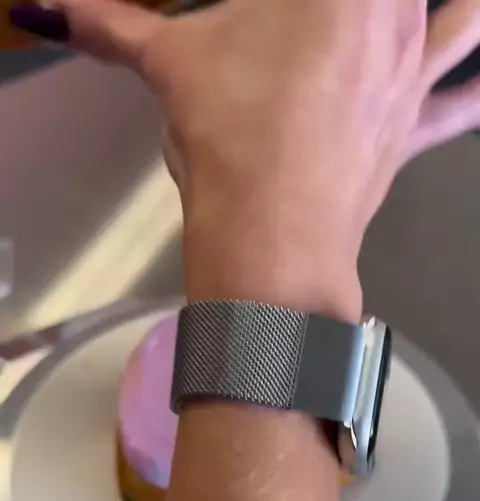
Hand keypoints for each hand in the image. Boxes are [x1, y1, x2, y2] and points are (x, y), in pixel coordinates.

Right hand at [11, 0, 479, 314]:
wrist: (272, 237)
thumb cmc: (225, 139)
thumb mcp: (169, 68)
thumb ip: (112, 26)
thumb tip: (44, 7)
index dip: (287, 4)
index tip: (270, 11)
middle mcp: (387, 10)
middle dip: (345, 10)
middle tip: (319, 26)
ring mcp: (412, 68)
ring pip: (464, 16)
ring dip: (459, 10)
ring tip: (441, 10)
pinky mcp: (415, 125)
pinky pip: (463, 103)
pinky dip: (474, 93)